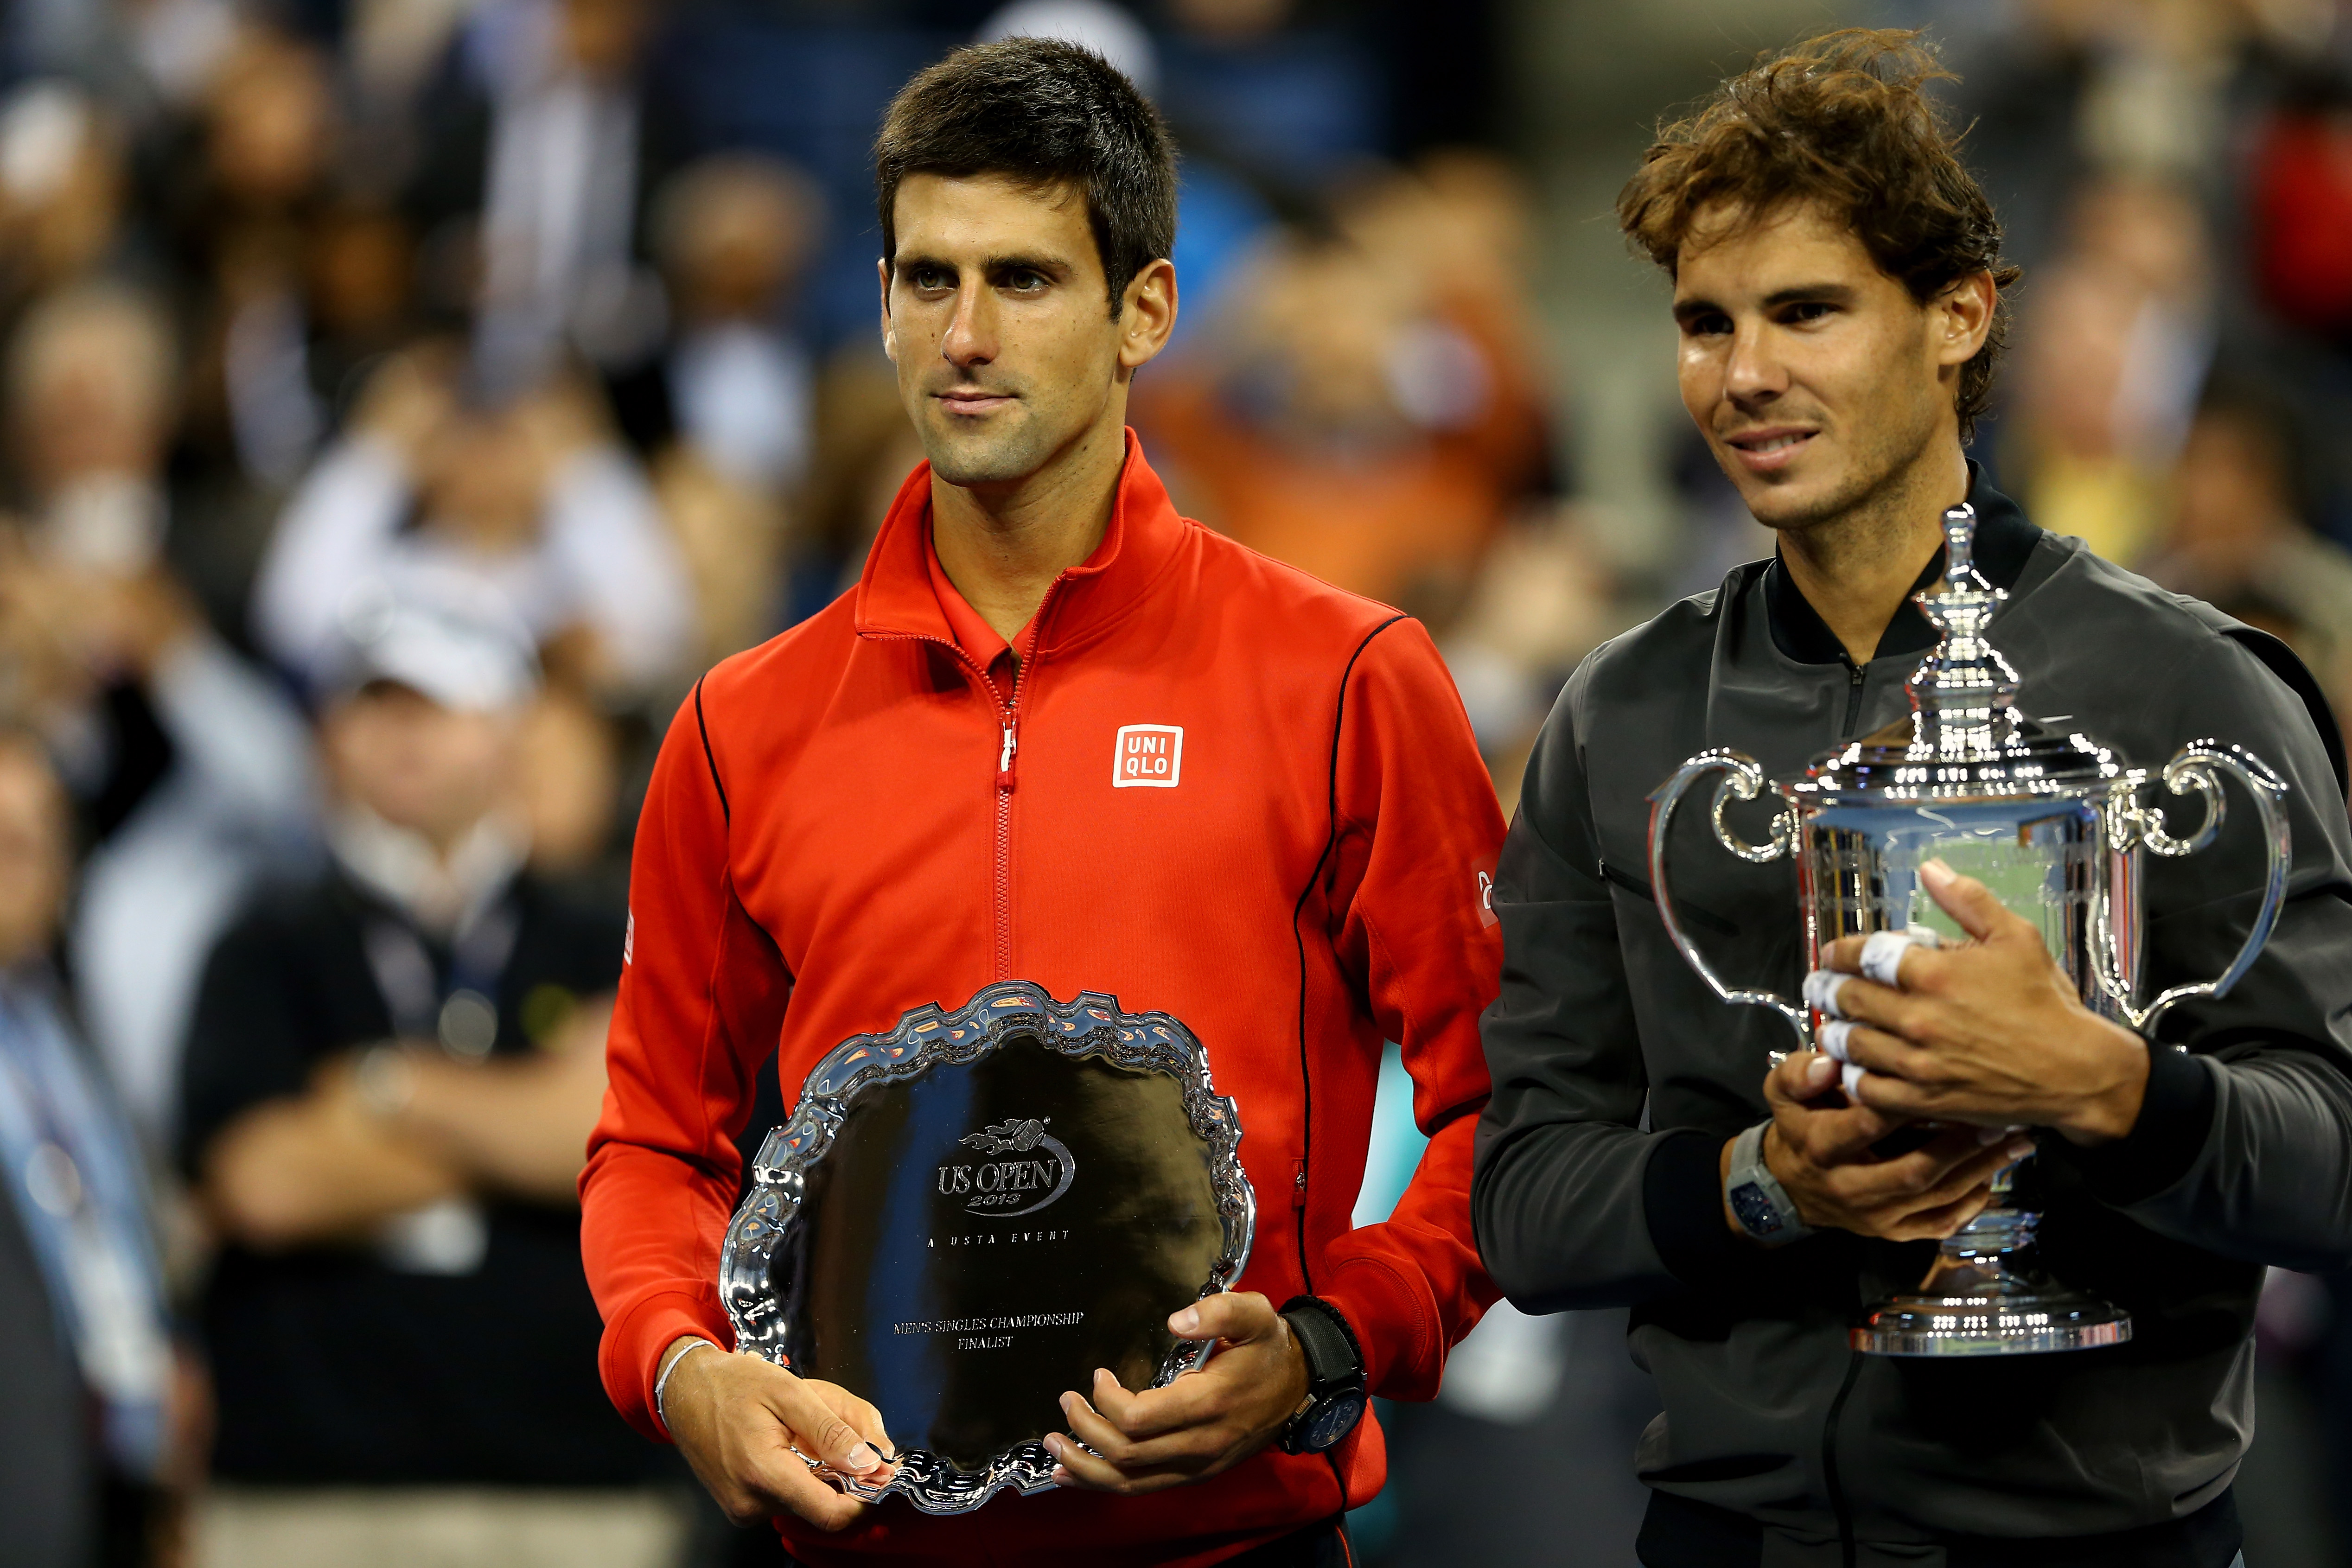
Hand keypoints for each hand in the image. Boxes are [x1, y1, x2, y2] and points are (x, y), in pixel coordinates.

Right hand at [658, 1338, 893, 1530]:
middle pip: (826, 1500)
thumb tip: (870, 1463)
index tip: (879, 1468)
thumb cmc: (733, 1385)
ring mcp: (745, 1509)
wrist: (684, 1390)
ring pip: (810, 1496)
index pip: (832, 1514)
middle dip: (843, 1466)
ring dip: (822, 1464)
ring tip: (803, 1423)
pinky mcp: (743, 1506)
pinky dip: (803, 1468)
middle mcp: (752, 1504)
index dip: (865, 1496)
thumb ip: (832, 1430)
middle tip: (834, 1419)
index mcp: (764, 1476)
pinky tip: (790, 1438)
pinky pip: (790, 1494)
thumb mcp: (789, 1392)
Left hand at [1046, 1292, 1309, 1494]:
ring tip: (1053, 1448)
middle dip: (1086, 1430)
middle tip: (1066, 1402)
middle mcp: (1201, 1443)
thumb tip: (1176, 1320)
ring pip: (1130, 1482)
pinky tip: (1076, 1476)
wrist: (1299, 1386)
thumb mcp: (1254, 1315)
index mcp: (1209, 1403)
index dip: (1108, 1400)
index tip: (1099, 1375)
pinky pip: (1143, 1488)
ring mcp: (1198, 1465)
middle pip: (1127, 1453)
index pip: (1140, 1418)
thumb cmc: (1268, 1349)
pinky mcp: (1194, 1474)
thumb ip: (1217, 1311)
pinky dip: (1105, 1485)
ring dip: (1086, 1467)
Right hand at [1732, 1050, 2034, 1241]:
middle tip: (1998, 1119)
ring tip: (2015, 1142)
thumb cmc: (1798, 1126)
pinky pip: (1941, 1223)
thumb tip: (1829, 1063)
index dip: (1903, 1106)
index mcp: (1821, 1148)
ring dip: (1979, 1170)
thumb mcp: (1782, 1093)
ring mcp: (1876, 1215)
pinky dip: (1973, 1202)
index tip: (1941, 1081)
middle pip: (1914, 1170)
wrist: (1792, 1185)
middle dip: (1961, 1146)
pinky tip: (1995, 1175)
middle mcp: (1850, 1187)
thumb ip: (1799, 1074)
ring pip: (1936, 1197)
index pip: (1864, 1126)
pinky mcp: (1895, 1231)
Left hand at [1819, 859, 2150, 1144]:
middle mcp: (1919, 1018)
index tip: (1831, 953)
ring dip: (1832, 1031)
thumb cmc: (2047, 1002)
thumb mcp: (2015, 937)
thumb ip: (1967, 900)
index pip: (1865, 955)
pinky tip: (1849, 1066)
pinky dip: (1852, 1076)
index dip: (1840, 951)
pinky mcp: (1924, 1099)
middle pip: (1850, 998)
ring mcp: (1918, 1062)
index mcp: (1936, 974)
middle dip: (1826, 989)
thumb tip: (1930, 869)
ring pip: (1851, 1044)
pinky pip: (1869, 1088)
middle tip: (1816, 985)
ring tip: (1827, 1024)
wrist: (2076, 1070)